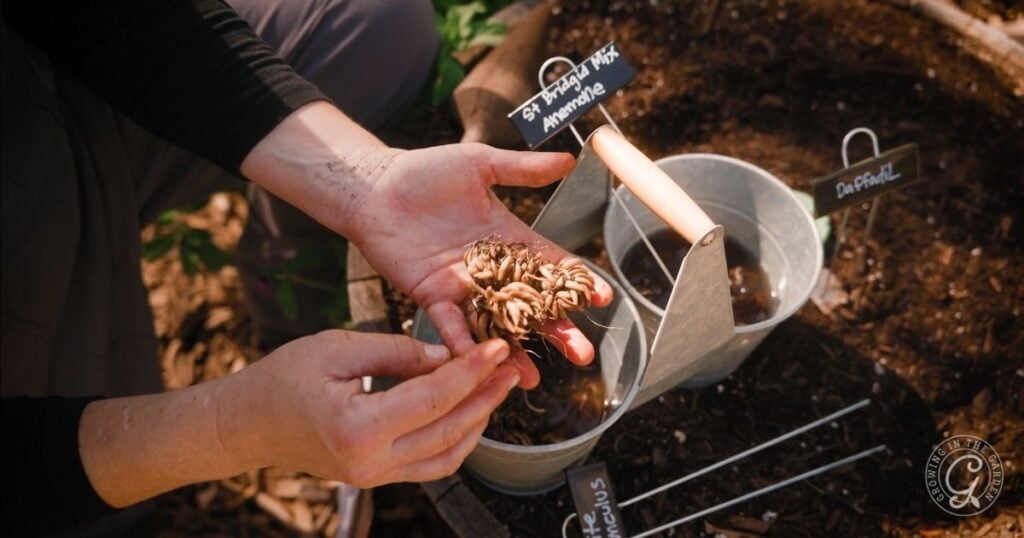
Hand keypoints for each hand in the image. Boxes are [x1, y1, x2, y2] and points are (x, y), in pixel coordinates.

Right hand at [218, 330, 518, 486]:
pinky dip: (457, 439)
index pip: (434, 398)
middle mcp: (371, 461)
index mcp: (358, 427)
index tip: (497, 347)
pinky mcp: (377, 476)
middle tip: (511, 364)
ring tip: (497, 386)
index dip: (471, 371)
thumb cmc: (282, 379)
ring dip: (478, 419)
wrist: (246, 424)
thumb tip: (446, 355)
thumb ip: (396, 351)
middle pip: (449, 429)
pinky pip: (431, 464)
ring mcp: (374, 476)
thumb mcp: (336, 348)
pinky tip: (470, 411)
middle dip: (486, 395)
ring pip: (447, 454)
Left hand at [239, 103, 613, 387]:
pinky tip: (481, 362)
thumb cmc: (425, 171)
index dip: (577, 282)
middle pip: (531, 306)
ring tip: (534, 378)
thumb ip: (523, 169)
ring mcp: (461, 287)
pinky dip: (465, 344)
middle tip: (582, 354)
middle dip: (557, 330)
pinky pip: (452, 325)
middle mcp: (490, 269)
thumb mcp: (480, 164)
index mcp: (508, 239)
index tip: (603, 298)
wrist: (374, 185)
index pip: (551, 265)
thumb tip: (570, 160)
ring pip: (495, 325)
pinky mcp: (431, 296)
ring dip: (514, 352)